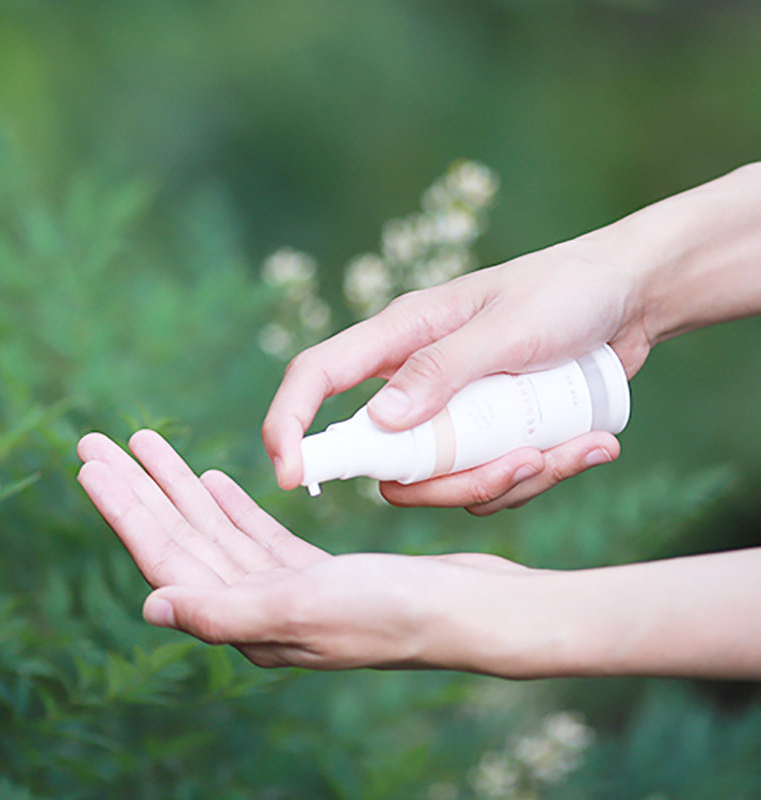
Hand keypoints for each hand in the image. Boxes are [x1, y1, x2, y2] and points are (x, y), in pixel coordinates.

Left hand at [76, 430, 543, 672]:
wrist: (465, 611)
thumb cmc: (393, 611)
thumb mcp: (306, 605)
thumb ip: (224, 611)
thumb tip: (150, 604)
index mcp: (244, 619)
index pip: (167, 558)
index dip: (127, 511)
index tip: (94, 465)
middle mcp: (254, 608)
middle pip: (181, 539)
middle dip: (140, 489)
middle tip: (99, 443)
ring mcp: (282, 588)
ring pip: (215, 530)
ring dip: (180, 488)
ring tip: (148, 447)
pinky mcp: (312, 571)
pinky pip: (255, 533)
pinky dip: (229, 506)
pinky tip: (211, 481)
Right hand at [264, 233, 652, 512]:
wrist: (627, 298)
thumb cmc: (566, 292)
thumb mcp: (509, 327)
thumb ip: (443, 368)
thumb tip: (378, 422)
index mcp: (402, 336)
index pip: (319, 376)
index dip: (289, 424)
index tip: (289, 475)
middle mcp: (415, 381)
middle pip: (386, 460)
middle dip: (448, 482)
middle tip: (520, 464)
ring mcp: (450, 414)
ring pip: (439, 481)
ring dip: (506, 481)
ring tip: (577, 447)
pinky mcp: (485, 436)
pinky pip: (487, 483)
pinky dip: (537, 478)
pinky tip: (588, 447)